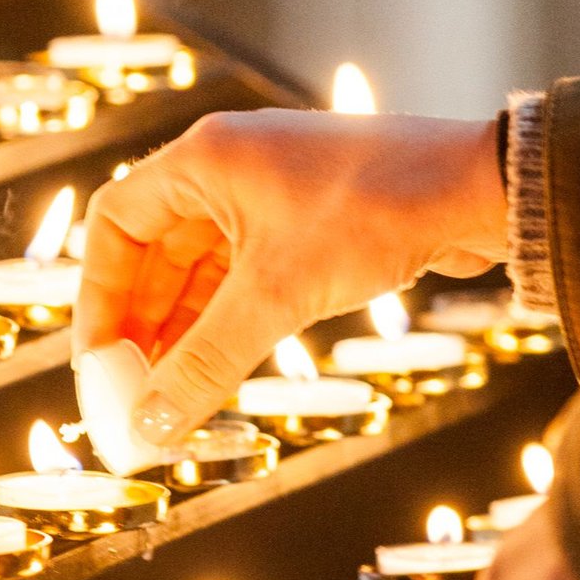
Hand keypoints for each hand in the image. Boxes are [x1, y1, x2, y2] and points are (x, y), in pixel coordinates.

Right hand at [75, 108, 505, 444]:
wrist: (481, 191)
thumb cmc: (379, 211)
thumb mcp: (278, 295)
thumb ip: (205, 362)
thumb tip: (148, 421)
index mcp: (205, 158)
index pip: (115, 224)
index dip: (97, 294)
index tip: (98, 360)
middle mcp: (229, 168)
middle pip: (154, 252)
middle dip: (140, 324)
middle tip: (132, 391)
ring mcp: (269, 195)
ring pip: (200, 270)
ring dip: (183, 330)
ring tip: (171, 393)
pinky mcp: (306, 224)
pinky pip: (244, 277)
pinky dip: (225, 322)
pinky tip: (219, 368)